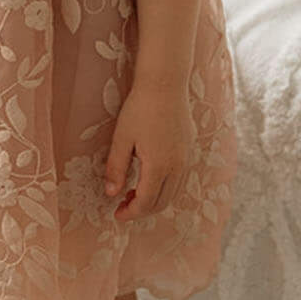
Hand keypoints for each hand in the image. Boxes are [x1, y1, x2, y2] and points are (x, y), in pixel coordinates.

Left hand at [103, 79, 195, 222]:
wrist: (165, 85)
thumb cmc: (140, 108)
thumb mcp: (122, 138)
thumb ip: (116, 168)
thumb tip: (111, 194)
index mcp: (159, 166)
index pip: (146, 202)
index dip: (130, 213)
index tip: (116, 214)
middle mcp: (177, 167)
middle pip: (161, 203)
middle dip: (141, 210)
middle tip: (122, 206)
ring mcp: (186, 160)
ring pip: (172, 194)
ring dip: (154, 200)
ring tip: (132, 193)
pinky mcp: (189, 152)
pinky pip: (179, 181)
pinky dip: (164, 189)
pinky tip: (149, 180)